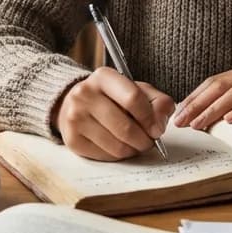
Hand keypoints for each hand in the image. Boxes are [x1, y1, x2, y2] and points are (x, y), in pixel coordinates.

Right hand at [55, 67, 174, 161]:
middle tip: (150, 142)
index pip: (133, 98)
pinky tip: (120, 147)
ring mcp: (75, 117)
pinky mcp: (71, 139)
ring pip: (116, 145)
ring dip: (133, 150)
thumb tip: (160, 124)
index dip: (150, 118)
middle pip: (125, 127)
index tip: (158, 129)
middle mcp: (85, 94)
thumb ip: (157, 101)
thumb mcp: (136, 90)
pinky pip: (105, 156)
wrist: (74, 104)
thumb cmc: (112, 98)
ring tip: (136, 144)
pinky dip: (118, 156)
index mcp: (104, 76)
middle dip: (144, 140)